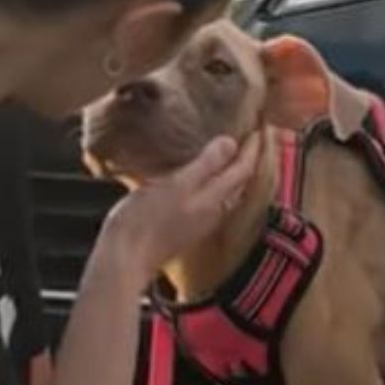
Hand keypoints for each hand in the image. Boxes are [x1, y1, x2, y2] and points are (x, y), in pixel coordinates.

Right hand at [96, 136, 258, 289]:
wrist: (126, 257)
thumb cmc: (147, 220)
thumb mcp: (177, 184)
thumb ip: (206, 165)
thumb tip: (231, 144)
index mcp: (215, 199)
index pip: (243, 169)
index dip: (253, 148)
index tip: (258, 128)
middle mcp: (214, 211)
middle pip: (240, 181)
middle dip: (247, 159)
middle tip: (250, 137)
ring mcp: (200, 220)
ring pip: (226, 191)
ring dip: (232, 171)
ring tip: (230, 152)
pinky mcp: (186, 226)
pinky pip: (209, 198)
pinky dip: (213, 182)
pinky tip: (201, 175)